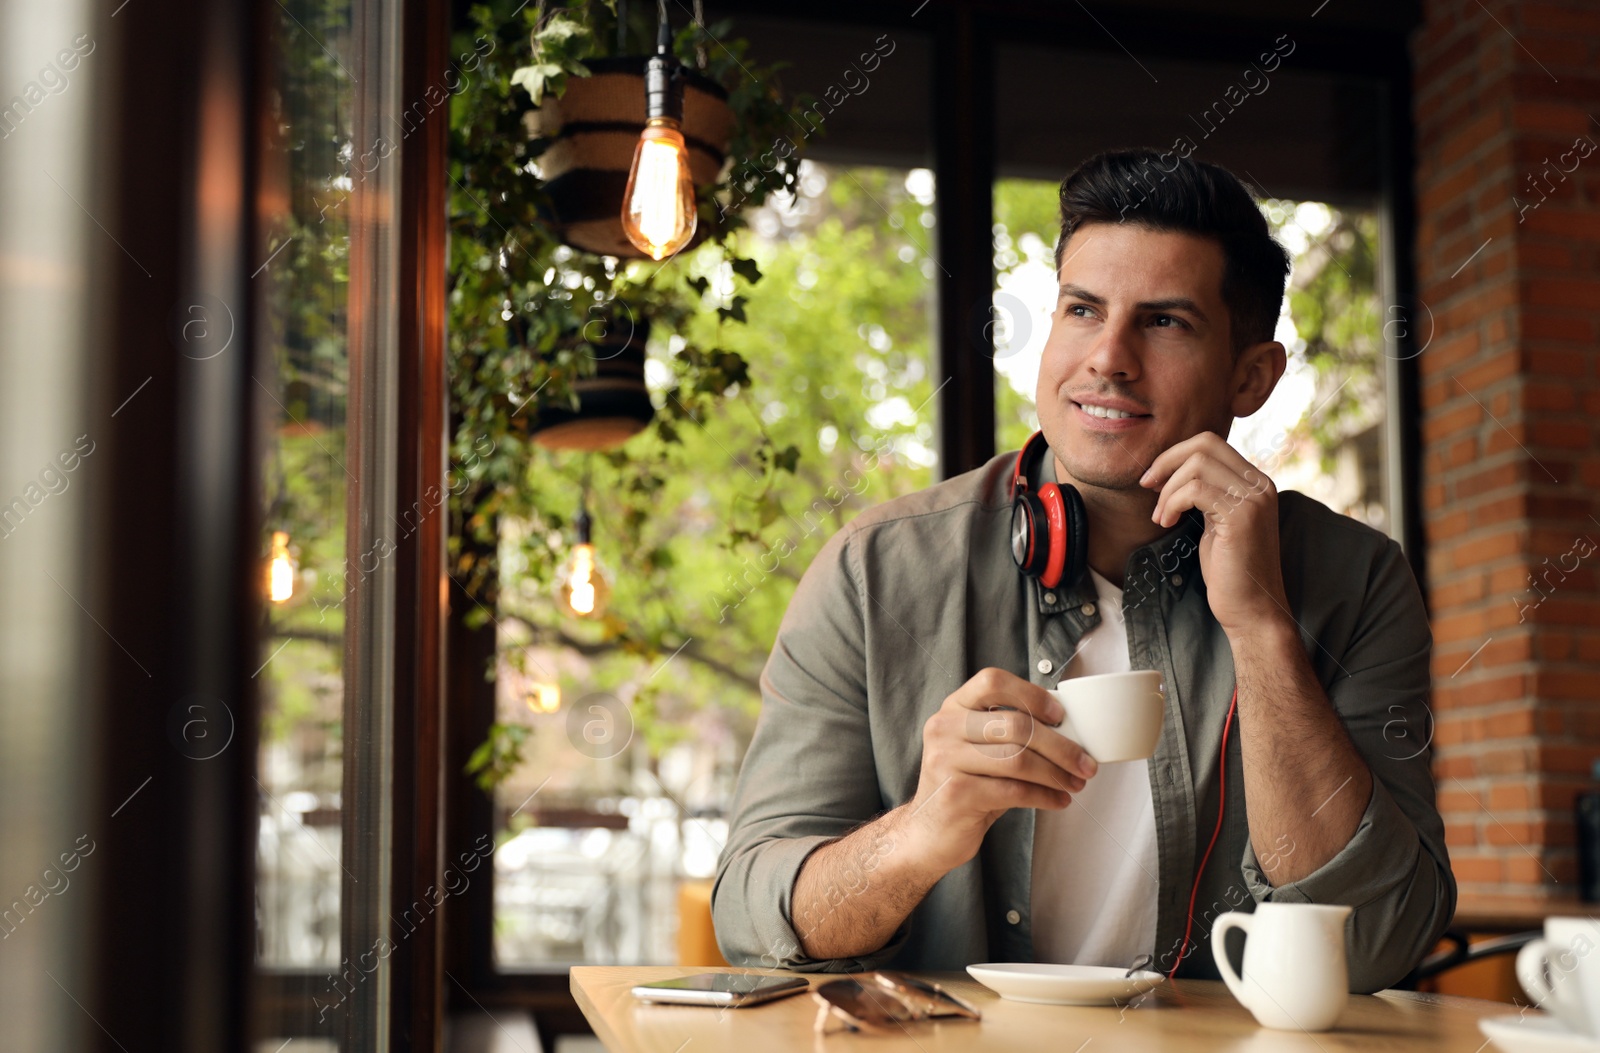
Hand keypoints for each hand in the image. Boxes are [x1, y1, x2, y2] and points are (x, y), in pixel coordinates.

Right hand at [898, 668, 1097, 875]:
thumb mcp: (979, 749)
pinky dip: (1045, 797)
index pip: (992, 681)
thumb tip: (1070, 730)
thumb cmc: (966, 785)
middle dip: (1060, 746)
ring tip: (1075, 784)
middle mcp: (944, 728)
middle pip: (1015, 725)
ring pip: (1018, 760)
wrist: (928, 830)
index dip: (1031, 694)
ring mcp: (946, 760)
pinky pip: (1013, 791)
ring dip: (1057, 773)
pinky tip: (1058, 801)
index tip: (1060, 714)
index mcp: (953, 708)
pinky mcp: (956, 794)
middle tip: (1086, 763)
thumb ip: (1009, 733)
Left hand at [1139, 431, 1292, 637]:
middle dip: (1167, 461)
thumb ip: (1208, 495)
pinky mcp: (1242, 516)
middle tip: (1147, 486)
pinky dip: (1172, 503)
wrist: (1251, 609)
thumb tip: (1174, 472)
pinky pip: (1195, 490)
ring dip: (1167, 490)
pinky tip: (1167, 523)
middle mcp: (1260, 485)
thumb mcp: (1217, 522)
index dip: (1176, 454)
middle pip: (1205, 444)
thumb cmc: (1229, 571)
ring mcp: (1254, 499)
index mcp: (1255, 483)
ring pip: (1197, 465)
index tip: (1154, 479)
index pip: (1212, 443)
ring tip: (1160, 517)